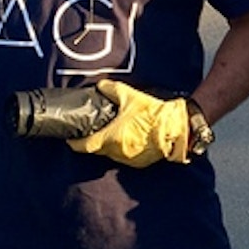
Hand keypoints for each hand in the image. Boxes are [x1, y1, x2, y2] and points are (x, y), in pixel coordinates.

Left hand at [66, 81, 189, 167]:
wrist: (178, 129)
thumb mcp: (130, 96)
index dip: (73, 142)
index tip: (70, 138)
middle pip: (97, 150)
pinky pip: (126, 157)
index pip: (82, 146)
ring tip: (115, 132)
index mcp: (109, 139)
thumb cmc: (153, 114)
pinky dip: (125, 149)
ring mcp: (129, 160)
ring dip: (111, 145)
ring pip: (112, 154)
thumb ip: (112, 90)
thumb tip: (101, 85)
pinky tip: (131, 139)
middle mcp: (116, 152)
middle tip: (95, 130)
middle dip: (94, 141)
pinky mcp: (141, 163)